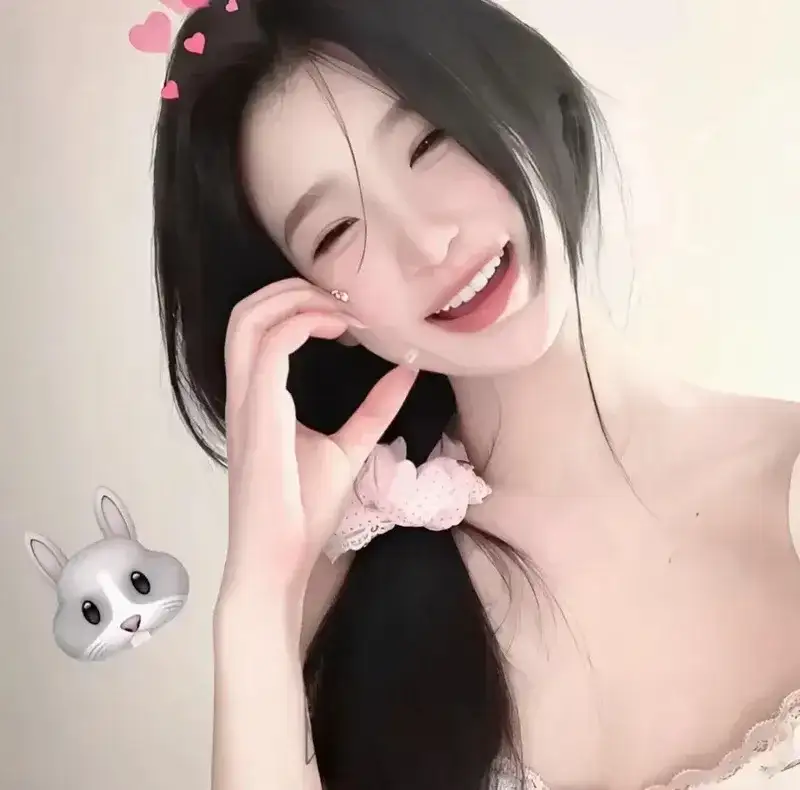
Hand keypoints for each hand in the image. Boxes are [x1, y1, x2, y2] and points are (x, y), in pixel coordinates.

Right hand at [219, 278, 416, 605]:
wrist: (279, 560)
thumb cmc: (303, 510)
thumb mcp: (350, 447)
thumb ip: (375, 408)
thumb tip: (407, 371)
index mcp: (258, 398)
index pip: (260, 325)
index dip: (300, 302)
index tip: (351, 310)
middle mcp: (244, 394)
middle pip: (247, 311)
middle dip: (293, 288)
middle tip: (345, 296)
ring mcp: (246, 404)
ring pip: (248, 321)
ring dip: (296, 301)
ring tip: (343, 309)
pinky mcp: (257, 419)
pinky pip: (270, 350)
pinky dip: (303, 325)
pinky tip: (341, 330)